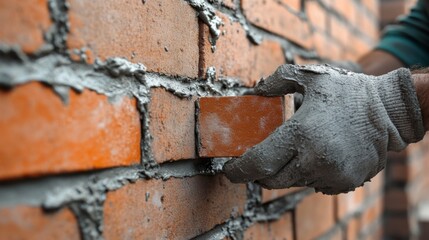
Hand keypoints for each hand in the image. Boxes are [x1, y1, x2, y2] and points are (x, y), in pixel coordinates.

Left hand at [223, 64, 423, 193]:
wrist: (389, 111)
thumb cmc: (347, 92)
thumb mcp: (310, 76)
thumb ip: (277, 81)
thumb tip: (255, 92)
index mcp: (300, 134)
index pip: (258, 164)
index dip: (239, 170)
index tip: (230, 169)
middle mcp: (314, 159)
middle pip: (272, 181)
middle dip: (260, 173)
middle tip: (258, 160)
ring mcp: (331, 175)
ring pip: (293, 183)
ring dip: (286, 170)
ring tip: (295, 149)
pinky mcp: (344, 183)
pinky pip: (315, 185)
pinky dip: (309, 174)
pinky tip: (317, 155)